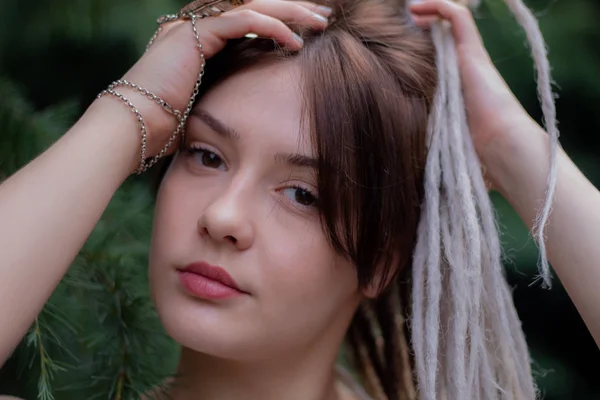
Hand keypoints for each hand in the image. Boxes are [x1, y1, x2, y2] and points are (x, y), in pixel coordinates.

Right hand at [106, 0, 330, 157]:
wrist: (132, 129)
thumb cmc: (163, 128)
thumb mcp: (204, 105)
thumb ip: (224, 94)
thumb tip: (248, 109)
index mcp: (198, 40)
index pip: (247, 20)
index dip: (279, 21)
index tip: (308, 32)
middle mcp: (195, 26)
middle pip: (253, 6)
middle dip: (291, 8)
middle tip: (323, 15)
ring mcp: (192, 26)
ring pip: (252, 7)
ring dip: (290, 12)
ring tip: (320, 22)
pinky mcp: (194, 33)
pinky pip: (243, 21)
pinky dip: (272, 28)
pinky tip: (296, 41)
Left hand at [409, 0, 540, 189]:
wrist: (500, 150)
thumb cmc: (475, 156)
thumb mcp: (441, 147)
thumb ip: (427, 148)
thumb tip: (406, 175)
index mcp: (458, 89)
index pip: (440, 58)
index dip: (423, 49)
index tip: (398, 51)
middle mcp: (465, 69)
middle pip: (445, 37)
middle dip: (424, 27)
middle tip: (401, 25)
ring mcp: (470, 58)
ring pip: (452, 21)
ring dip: (430, 10)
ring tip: (410, 10)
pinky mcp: (473, 51)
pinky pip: (457, 17)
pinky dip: (438, 6)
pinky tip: (417, 7)